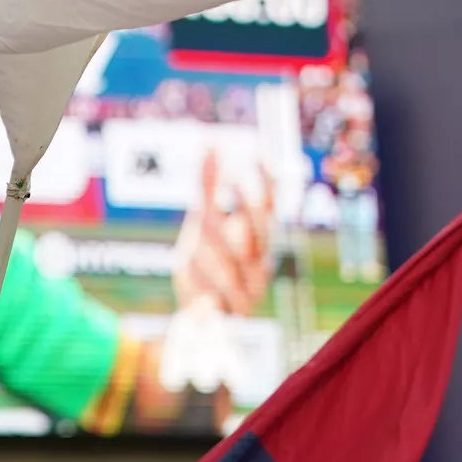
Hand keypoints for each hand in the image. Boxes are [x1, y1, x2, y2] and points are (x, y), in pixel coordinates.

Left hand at [173, 150, 270, 316]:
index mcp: (256, 238)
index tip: (258, 153)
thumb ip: (206, 186)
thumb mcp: (201, 221)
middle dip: (247, 207)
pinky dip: (205, 281)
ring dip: (215, 244)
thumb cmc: (205, 262)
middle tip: (233, 181)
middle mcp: (259, 260)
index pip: (269, 206)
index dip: (267, 181)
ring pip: (238, 260)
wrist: (201, 317)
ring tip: (196, 232)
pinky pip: (218, 291)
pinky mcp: (231, 310)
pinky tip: (193, 271)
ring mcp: (248, 286)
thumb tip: (211, 144)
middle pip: (259, 230)